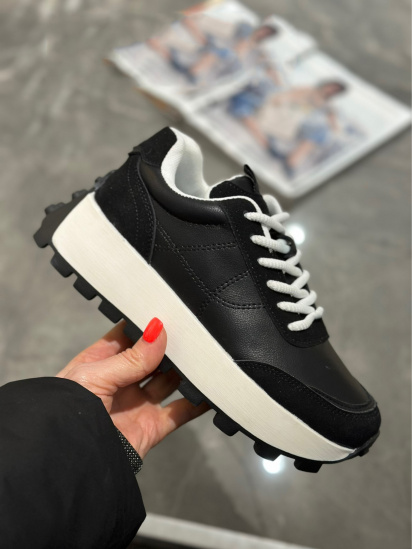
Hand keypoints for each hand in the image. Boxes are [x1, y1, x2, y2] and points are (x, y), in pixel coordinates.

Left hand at [56, 318, 208, 457]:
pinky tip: (211, 390)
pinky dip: (198, 402)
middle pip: (152, 357)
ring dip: (185, 371)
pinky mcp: (152, 427)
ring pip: (169, 381)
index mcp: (99, 363)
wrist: (70, 462)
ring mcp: (137, 404)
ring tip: (204, 355)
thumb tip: (157, 331)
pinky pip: (181, 412)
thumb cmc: (67, 414)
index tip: (168, 313)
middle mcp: (120, 382)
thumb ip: (130, 358)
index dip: (146, 326)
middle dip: (169, 346)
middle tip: (191, 332)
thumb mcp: (94, 377)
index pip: (127, 337)